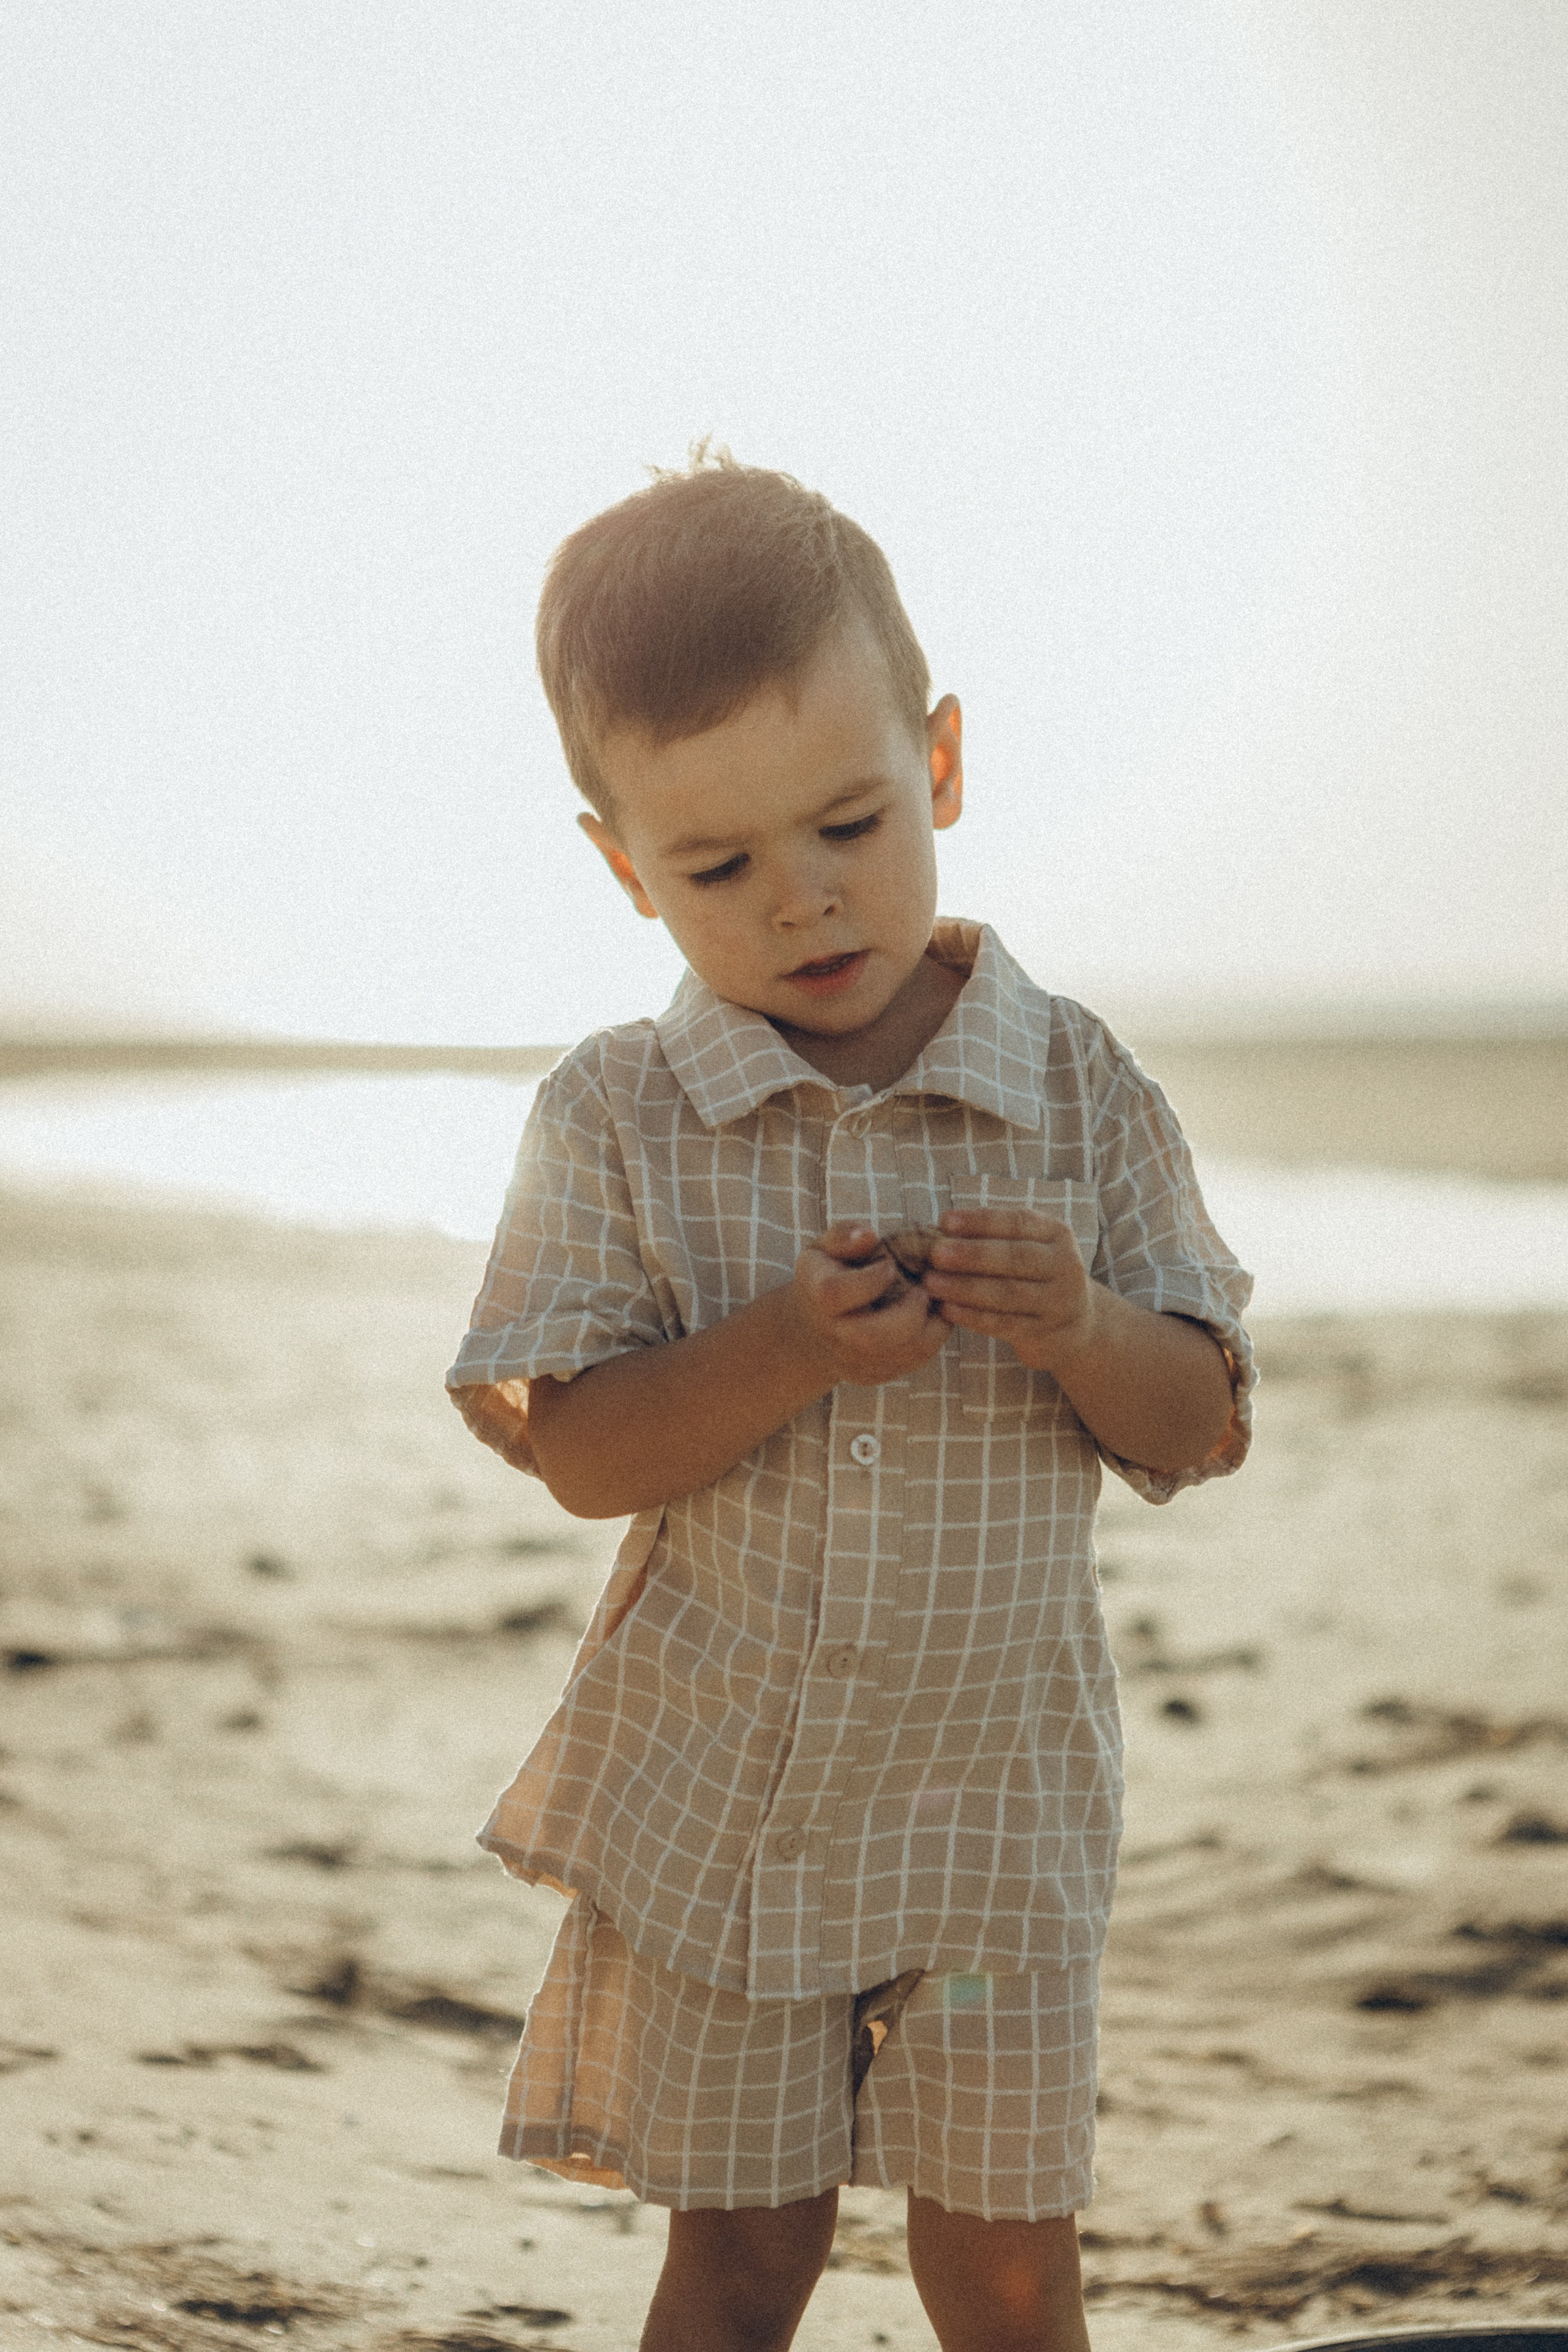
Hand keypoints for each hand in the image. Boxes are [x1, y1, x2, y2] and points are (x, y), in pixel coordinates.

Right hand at [789, 1223, 952, 1386]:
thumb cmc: (826, 1276)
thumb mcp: (824, 1248)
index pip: (836, 1294)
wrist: (812, 1330)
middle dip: (909, 1313)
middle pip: (871, 1337)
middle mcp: (833, 1335)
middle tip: (922, 1291)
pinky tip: (929, 1318)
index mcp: (818, 1297)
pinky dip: (931, 1339)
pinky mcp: (874, 1375)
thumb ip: (844, 1236)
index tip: (890, 1266)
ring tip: (932, 1302)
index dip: (870, 1280)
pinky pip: (912, 1362)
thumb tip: (868, 1235)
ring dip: (930, 1326)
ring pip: (903, 1354)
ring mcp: (853, 1361)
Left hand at [921, 1207, 1103, 1371]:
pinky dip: (974, 1317)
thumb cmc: (1035, 1274)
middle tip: (935, 1253)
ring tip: (932, 1283)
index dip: (980, 1221)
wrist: (1074, 1323)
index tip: (945, 1221)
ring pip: (1008, 1293)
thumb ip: (994, 1236)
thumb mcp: (1028, 1247)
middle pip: (1015, 1258)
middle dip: (971, 1255)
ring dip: (966, 1288)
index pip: (1018, 1222)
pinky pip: (1005, 1323)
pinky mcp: (1046, 1331)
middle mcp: (1064, 1265)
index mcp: (1057, 1234)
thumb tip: (942, 1228)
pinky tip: (948, 1310)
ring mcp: (1058, 1301)